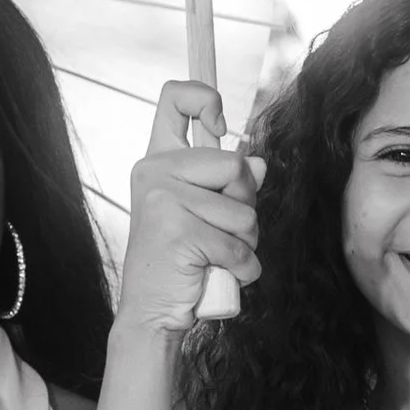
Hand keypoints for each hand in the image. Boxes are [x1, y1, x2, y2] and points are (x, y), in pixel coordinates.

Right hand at [118, 82, 260, 334]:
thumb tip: (257, 163)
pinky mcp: (178, 231)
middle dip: (245, 205)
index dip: (205, 97)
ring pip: (245, 212)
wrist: (153, 312)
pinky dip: (242, 270)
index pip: (173, 99)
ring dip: (245, 244)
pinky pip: (240, 247)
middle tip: (220, 232)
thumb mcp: (204, 215)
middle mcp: (155, 172)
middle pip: (236, 166)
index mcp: (159, 161)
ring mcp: (163, 200)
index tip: (221, 123)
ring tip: (214, 257)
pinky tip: (216, 275)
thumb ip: (226, 186)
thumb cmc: (182, 262)